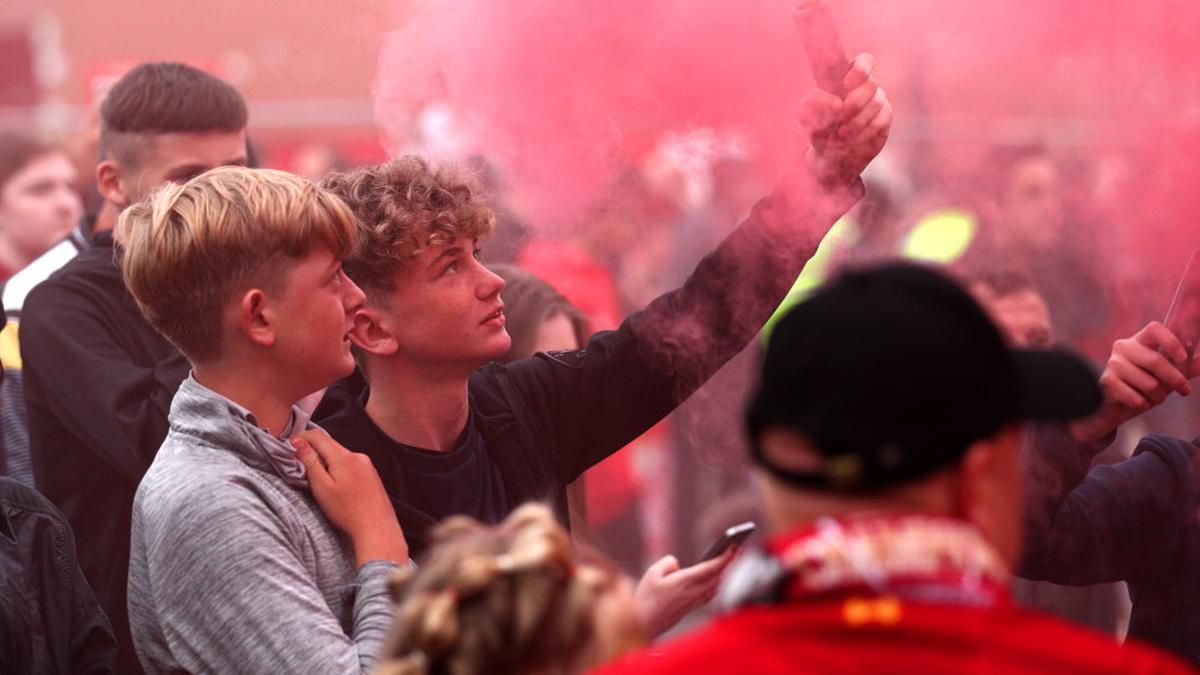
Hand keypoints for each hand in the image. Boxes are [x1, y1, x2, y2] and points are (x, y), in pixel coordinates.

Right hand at [293, 428, 407, 565]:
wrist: (377, 528)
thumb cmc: (348, 512)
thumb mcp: (322, 487)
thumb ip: (309, 462)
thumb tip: (298, 442)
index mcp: (344, 456)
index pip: (317, 435)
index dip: (300, 438)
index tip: (289, 447)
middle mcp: (358, 456)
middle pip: (329, 445)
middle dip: (313, 451)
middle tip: (300, 465)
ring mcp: (367, 465)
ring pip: (340, 455)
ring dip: (327, 461)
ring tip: (318, 480)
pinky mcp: (372, 475)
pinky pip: (351, 464)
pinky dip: (339, 469)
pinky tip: (338, 487)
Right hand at [633, 551, 733, 636]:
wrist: (644, 624)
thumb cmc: (646, 599)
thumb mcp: (652, 573)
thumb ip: (667, 563)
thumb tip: (677, 564)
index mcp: (684, 581)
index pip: (710, 568)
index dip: (723, 557)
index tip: (733, 547)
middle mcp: (692, 592)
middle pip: (717, 576)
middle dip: (728, 562)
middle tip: (737, 550)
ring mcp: (693, 601)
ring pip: (715, 585)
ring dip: (723, 573)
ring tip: (728, 561)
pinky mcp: (690, 608)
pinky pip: (709, 594)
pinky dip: (716, 583)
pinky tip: (716, 580)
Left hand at [800, 52, 890, 186]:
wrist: (831, 157)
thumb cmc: (819, 130)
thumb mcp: (807, 117)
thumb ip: (814, 104)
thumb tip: (836, 103)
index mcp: (847, 78)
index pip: (865, 61)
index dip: (860, 69)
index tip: (846, 84)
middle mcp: (866, 86)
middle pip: (871, 84)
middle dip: (854, 104)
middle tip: (840, 120)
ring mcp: (878, 101)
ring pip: (876, 103)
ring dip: (857, 121)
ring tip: (841, 134)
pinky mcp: (885, 118)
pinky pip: (881, 120)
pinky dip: (864, 132)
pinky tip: (852, 141)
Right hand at [1069, 322, 1199, 442]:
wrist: (1111, 406)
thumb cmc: (1140, 386)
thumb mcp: (1165, 375)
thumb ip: (1185, 367)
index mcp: (1139, 341)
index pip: (1154, 329)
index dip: (1171, 342)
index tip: (1183, 358)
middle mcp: (1123, 348)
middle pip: (1156, 361)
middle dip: (1176, 379)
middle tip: (1185, 390)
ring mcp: (1113, 364)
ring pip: (1150, 384)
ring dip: (1157, 397)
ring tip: (1151, 398)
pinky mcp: (1107, 382)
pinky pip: (1137, 398)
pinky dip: (1143, 405)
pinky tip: (1136, 402)